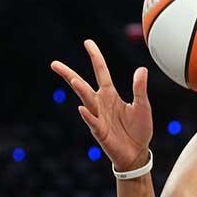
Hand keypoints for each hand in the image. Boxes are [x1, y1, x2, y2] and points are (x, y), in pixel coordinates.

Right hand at [50, 40, 152, 171]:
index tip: (87, 42)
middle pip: (82, 85)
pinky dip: (88, 115)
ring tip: (73, 80)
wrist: (136, 153)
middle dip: (69, 74)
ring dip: (80, 90)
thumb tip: (141, 69)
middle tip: (54, 64)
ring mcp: (98, 117)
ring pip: (86, 101)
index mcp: (110, 94)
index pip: (100, 71)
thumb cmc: (139, 129)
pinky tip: (82, 108)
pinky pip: (92, 122)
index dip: (95, 57)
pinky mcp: (100, 132)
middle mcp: (101, 103)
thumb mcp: (142, 106)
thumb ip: (139, 89)